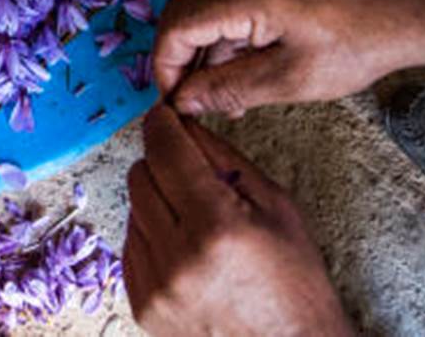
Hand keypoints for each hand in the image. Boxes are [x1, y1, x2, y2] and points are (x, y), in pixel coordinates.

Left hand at [124, 104, 351, 336]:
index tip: (164, 116)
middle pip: (140, 176)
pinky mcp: (143, 307)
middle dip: (162, 164)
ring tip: (197, 223)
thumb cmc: (294, 280)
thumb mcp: (275, 205)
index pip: (165, 151)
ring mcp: (156, 287)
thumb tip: (183, 122)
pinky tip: (185, 250)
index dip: (162, 125)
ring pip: (132, 209)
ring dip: (157, 204)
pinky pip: (130, 246)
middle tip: (192, 175)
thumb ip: (223, 157)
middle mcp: (178, 258)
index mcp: (217, 227)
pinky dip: (151, 238)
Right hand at [153, 0, 424, 117]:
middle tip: (192, 102)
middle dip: (178, 58)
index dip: (166, 67)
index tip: (174, 104)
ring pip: (198, 7)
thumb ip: (227, 89)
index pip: (176, 26)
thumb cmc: (352, 49)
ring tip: (220, 95)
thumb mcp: (288, 80)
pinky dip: (219, 35)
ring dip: (200, 49)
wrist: (399, 14)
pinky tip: (236, 71)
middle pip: (181, 12)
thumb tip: (182, 102)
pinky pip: (221, 1)